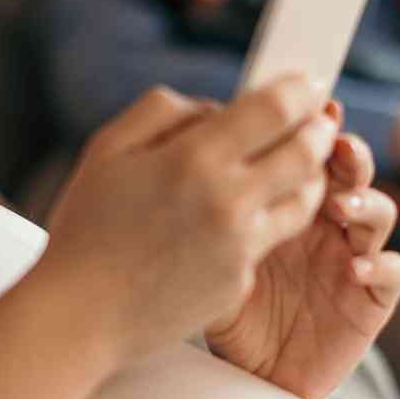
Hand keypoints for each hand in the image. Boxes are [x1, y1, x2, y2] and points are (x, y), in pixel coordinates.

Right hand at [41, 75, 337, 361]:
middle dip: (319, 130)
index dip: (300, 90)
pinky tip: (249, 213)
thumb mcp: (108, 147)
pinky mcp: (242, 281)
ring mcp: (240, 247)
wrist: (80, 315)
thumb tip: (216, 107)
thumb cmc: (86, 227)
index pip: (275, 109)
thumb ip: (164, 110)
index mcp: (193, 159)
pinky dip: (269, 219)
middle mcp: (227, 201)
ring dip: (311, 176)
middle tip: (319, 121)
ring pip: (304, 200)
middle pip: (306, 152)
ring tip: (297, 164)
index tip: (307, 83)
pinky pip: (271, 238)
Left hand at [205, 101, 399, 398]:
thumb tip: (195, 163)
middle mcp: (328, 223)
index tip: (306, 109)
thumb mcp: (212, 257)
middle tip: (334, 145)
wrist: (250, 374)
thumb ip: (215, 217)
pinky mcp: (370, 299)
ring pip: (379, 211)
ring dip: (366, 200)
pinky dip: (381, 264)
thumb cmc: (230, 309)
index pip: (309, 153)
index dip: (312, 129)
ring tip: (340, 205)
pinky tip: (355, 267)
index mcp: (292, 202)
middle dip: (348, 152)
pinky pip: (392, 272)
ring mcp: (353, 257)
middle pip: (352, 170)